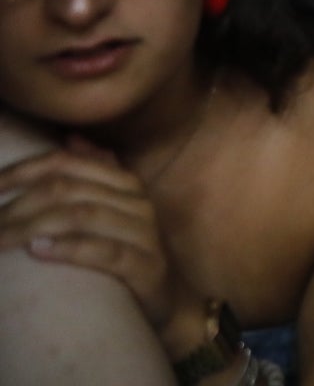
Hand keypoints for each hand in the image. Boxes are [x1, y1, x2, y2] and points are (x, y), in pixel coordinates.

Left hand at [0, 137, 197, 352]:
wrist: (170, 300)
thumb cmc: (129, 254)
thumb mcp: (113, 211)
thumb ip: (95, 175)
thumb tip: (71, 138)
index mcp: (124, 183)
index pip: (67, 162)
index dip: (23, 170)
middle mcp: (137, 201)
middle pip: (68, 189)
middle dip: (18, 205)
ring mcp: (145, 233)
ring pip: (82, 216)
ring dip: (32, 226)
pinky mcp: (147, 266)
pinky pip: (105, 252)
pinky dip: (69, 248)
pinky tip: (38, 251)